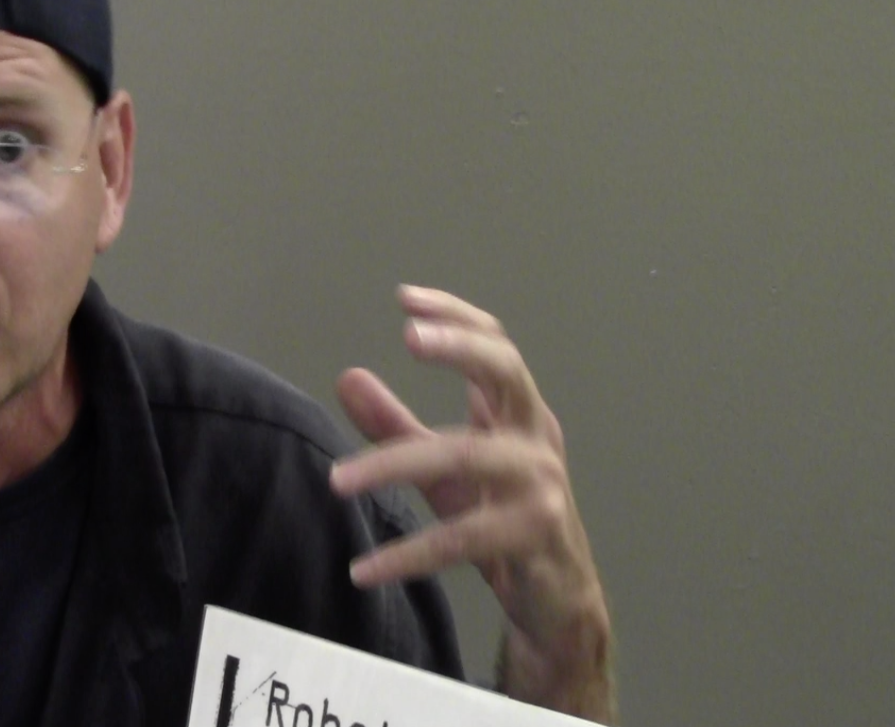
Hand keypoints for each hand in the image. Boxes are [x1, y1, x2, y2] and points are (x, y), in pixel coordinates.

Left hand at [328, 285, 613, 720]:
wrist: (559, 599)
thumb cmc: (501, 521)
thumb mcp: (442, 469)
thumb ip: (396, 424)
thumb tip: (347, 376)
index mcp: (516, 413)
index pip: (496, 346)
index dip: (456, 316)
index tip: (406, 298)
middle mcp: (535, 437)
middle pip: (506, 372)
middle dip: (461, 348)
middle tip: (410, 336)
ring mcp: (540, 485)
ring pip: (465, 456)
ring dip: (394, 465)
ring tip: (337, 481)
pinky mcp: (533, 536)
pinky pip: (461, 539)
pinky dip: (408, 555)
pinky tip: (365, 568)